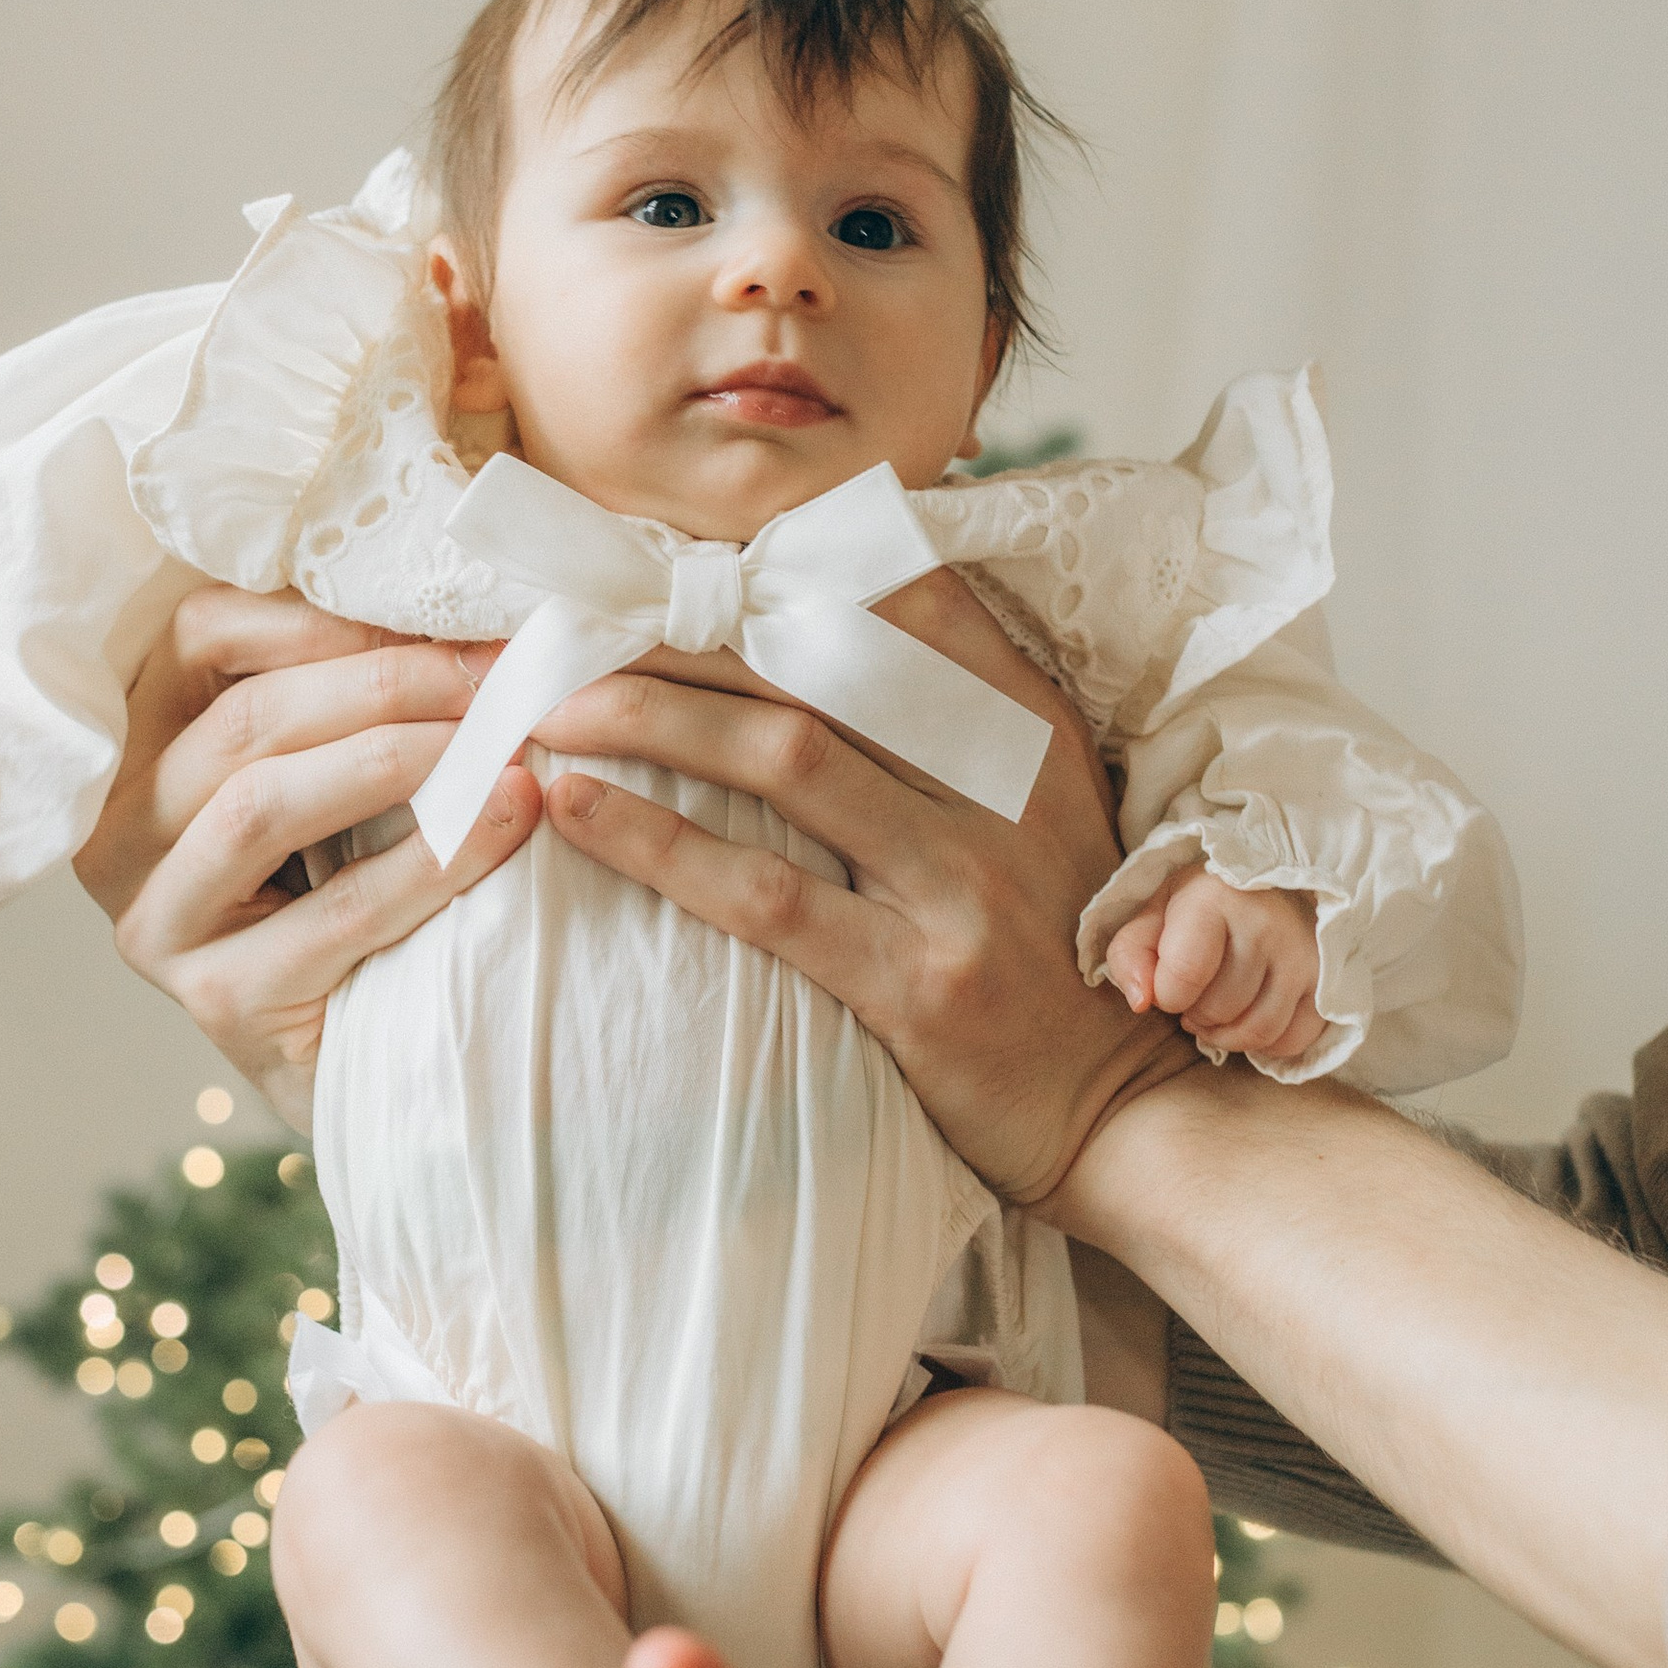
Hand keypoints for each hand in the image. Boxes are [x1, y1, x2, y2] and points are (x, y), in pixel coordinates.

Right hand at [75, 583, 536, 1121]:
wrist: (374, 1067)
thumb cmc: (359, 895)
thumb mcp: (334, 780)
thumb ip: (342, 696)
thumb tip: (456, 599)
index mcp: (132, 749)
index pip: (202, 634)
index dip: (327, 616)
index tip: (449, 618)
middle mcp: (118, 831)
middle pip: (244, 717)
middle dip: (389, 684)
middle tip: (502, 678)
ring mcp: (155, 922)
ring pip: (264, 804)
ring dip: (401, 760)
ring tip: (503, 745)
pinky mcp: (215, 1000)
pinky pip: (331, 914)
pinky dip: (430, 863)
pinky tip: (503, 828)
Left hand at [533, 572, 1199, 1206]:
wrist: (1120, 1109)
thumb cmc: (1052, 957)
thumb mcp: (1037, 813)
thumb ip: (954, 730)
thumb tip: (827, 633)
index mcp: (1027, 728)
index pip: (899, 595)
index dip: (774, 561)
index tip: (667, 558)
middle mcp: (1000, 785)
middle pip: (810, 664)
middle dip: (673, 634)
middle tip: (566, 628)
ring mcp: (961, 882)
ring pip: (781, 755)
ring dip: (648, 717)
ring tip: (548, 707)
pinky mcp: (916, 983)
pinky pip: (763, 894)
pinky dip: (655, 841)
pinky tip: (574, 808)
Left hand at [1102, 871, 1327, 1068]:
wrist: (1268, 888)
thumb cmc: (1200, 908)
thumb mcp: (1154, 917)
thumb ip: (1130, 955)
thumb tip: (1141, 1002)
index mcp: (1216, 898)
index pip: (1182, 978)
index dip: (1166, 996)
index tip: (1169, 983)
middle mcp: (1266, 924)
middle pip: (1218, 1010)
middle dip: (1195, 1014)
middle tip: (1196, 995)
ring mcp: (1302, 954)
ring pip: (1256, 1032)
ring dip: (1226, 1035)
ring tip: (1216, 1012)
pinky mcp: (1326, 981)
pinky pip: (1291, 1041)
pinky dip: (1265, 1044)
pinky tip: (1251, 1017)